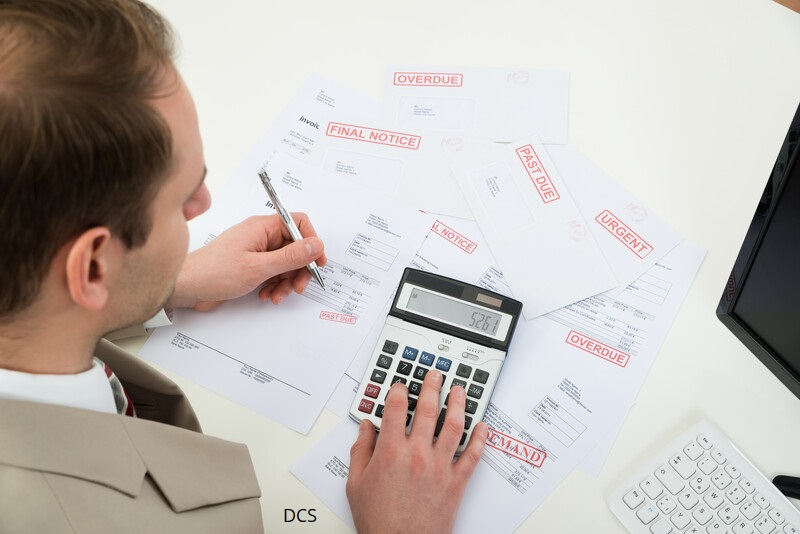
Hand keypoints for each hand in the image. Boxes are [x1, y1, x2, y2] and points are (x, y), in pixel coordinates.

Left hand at [167, 213, 325, 310]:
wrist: (185, 287)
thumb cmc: (212, 272)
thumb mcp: (258, 267)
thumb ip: (290, 257)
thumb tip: (315, 246)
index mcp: (262, 227)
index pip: (298, 223)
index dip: (311, 242)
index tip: (317, 262)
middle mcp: (260, 236)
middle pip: (294, 247)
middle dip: (299, 269)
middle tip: (299, 286)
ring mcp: (255, 251)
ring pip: (284, 264)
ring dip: (286, 282)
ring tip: (277, 295)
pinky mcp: (250, 265)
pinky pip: (272, 273)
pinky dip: (274, 285)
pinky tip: (265, 295)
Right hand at [346, 370, 487, 533]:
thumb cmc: (380, 520)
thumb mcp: (356, 484)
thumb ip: (360, 451)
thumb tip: (365, 428)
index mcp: (391, 452)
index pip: (397, 408)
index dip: (399, 391)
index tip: (401, 386)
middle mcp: (417, 455)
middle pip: (428, 410)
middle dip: (432, 387)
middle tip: (435, 375)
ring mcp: (440, 467)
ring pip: (454, 426)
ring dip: (458, 404)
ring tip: (459, 391)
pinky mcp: (456, 482)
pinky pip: (473, 455)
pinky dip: (480, 439)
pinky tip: (481, 427)